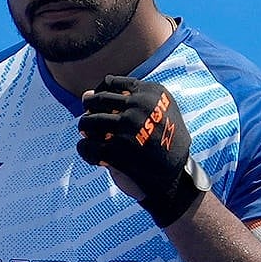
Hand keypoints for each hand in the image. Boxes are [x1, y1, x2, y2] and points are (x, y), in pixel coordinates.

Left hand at [77, 75, 210, 226]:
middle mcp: (140, 106)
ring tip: (90, 137)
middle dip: (88, 112)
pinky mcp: (117, 151)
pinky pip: (86, 146)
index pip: (109, 83)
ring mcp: (128, 127)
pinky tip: (94, 156)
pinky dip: (85, 151)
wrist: (176, 178)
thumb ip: (125, 100)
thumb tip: (85, 93)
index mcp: (150, 92)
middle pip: (96, 101)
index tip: (98, 106)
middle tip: (89, 124)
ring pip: (87, 122)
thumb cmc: (161, 142)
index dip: (98, 95)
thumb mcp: (157, 112)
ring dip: (84, 131)